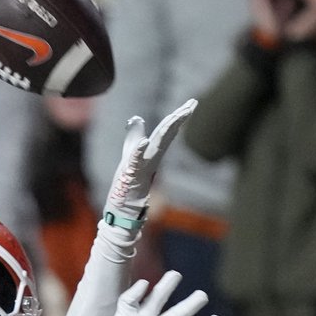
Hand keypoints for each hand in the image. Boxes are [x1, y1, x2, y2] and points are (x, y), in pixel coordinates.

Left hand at [102, 99, 196, 227]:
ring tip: (177, 115)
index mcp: (151, 153)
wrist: (123, 212)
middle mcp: (150, 159)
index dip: (177, 116)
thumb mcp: (130, 156)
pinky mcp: (131, 178)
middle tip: (193, 104)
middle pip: (166, 135)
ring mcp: (142, 168)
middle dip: (178, 118)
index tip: (192, 103)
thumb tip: (137, 118)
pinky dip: (139, 153)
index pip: (166, 131)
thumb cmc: (127, 185)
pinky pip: (135, 163)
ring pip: (156, 146)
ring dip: (166, 130)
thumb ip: (134, 138)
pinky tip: (143, 143)